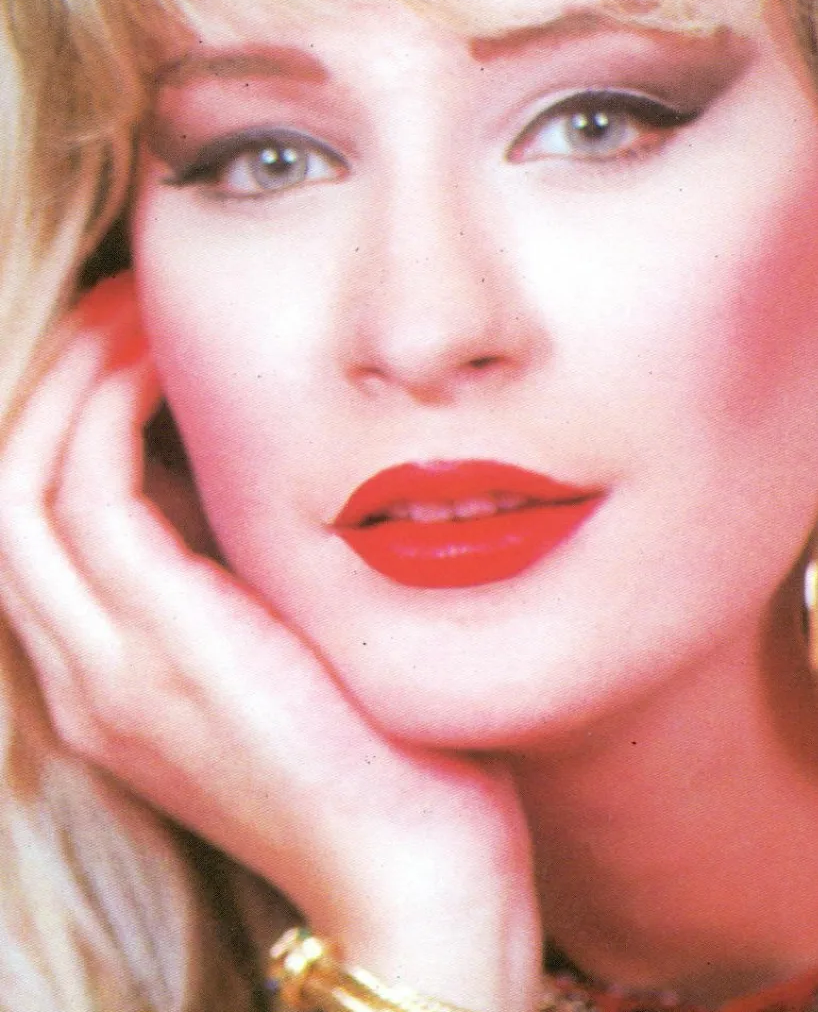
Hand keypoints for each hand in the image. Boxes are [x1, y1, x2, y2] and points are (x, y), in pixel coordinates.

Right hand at [0, 274, 542, 1011]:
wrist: (410, 882)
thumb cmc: (382, 757)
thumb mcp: (291, 654)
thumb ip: (247, 579)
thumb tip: (257, 471)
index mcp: (108, 680)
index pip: (41, 521)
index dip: (68, 417)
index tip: (130, 342)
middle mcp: (83, 677)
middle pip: (7, 487)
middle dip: (53, 379)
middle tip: (118, 303)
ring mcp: (108, 670)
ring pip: (23, 481)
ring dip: (71, 377)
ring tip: (132, 308)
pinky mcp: (159, 653)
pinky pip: (88, 495)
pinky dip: (109, 411)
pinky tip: (166, 359)